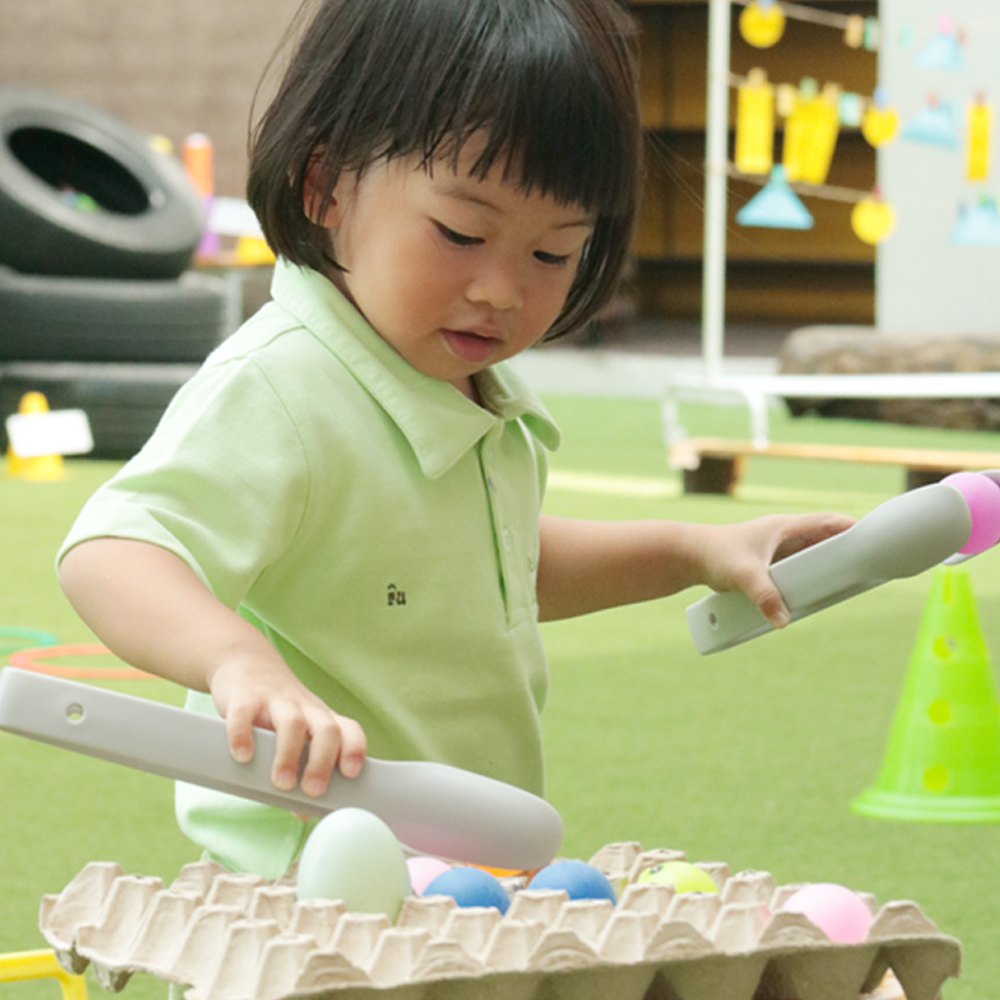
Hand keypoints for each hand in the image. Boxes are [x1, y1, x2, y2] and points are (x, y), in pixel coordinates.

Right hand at [207, 649, 366, 796]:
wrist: (246, 662)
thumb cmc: (276, 711)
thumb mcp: (296, 735)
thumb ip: (301, 770)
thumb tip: (304, 813)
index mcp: (322, 719)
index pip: (349, 730)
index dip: (354, 750)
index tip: (350, 774)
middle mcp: (305, 709)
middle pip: (326, 730)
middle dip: (323, 762)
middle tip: (313, 791)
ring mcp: (275, 701)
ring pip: (292, 722)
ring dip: (289, 755)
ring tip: (282, 782)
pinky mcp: (244, 696)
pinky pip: (245, 712)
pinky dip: (243, 734)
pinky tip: (242, 755)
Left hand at [699, 512, 854, 627]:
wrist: (690, 557)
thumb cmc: (715, 555)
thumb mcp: (743, 575)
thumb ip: (764, 596)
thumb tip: (783, 621)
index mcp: (784, 526)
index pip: (827, 522)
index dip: (851, 528)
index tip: (875, 538)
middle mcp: (784, 535)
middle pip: (824, 541)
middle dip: (845, 553)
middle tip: (869, 569)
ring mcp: (778, 550)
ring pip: (812, 557)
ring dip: (828, 568)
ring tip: (850, 585)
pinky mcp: (770, 564)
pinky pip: (798, 570)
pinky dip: (810, 579)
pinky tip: (818, 596)